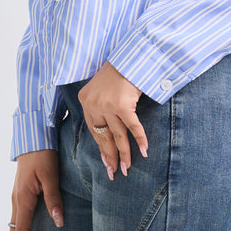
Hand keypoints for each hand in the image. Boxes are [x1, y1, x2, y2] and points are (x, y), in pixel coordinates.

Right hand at [9, 150, 63, 230]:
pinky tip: (30, 228)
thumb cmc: (42, 153)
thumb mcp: (51, 175)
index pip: (22, 229)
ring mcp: (17, 195)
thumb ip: (54, 198)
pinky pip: (18, 214)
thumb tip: (59, 222)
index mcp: (23, 197)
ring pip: (14, 222)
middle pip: (13, 230)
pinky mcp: (21, 190)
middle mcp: (16, 198)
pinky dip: (20, 226)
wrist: (34, 137)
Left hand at [78, 61, 147, 178]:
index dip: (101, 148)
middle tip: (114, 173)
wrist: (130, 57)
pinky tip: (144, 151)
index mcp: (86, 101)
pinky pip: (132, 127)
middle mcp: (94, 104)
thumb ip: (100, 105)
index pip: (93, 131)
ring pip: (118, 135)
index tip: (106, 163)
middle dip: (110, 157)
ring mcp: (108, 105)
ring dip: (124, 154)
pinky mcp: (122, 105)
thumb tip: (106, 130)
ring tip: (127, 168)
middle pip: (104, 136)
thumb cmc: (118, 72)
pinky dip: (140, 139)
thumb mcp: (101, 87)